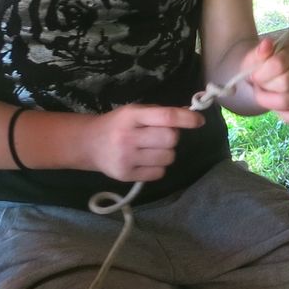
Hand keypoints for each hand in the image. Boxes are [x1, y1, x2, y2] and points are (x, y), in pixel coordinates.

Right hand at [85, 104, 205, 182]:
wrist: (88, 144)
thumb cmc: (117, 124)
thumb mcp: (134, 112)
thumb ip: (159, 114)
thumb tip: (189, 114)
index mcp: (132, 116)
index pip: (166, 116)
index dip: (187, 118)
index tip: (199, 121)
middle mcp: (128, 137)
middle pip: (170, 139)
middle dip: (172, 137)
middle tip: (161, 136)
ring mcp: (126, 158)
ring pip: (167, 158)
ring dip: (166, 153)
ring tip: (152, 149)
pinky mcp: (126, 175)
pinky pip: (159, 173)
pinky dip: (158, 167)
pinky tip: (145, 160)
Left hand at [234, 33, 288, 123]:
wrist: (271, 73)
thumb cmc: (263, 65)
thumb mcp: (256, 56)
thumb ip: (258, 53)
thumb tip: (266, 45)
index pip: (278, 64)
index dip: (260, 74)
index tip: (254, 75)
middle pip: (285, 84)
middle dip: (265, 88)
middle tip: (261, 86)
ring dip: (270, 101)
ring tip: (268, 94)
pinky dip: (285, 115)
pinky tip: (279, 106)